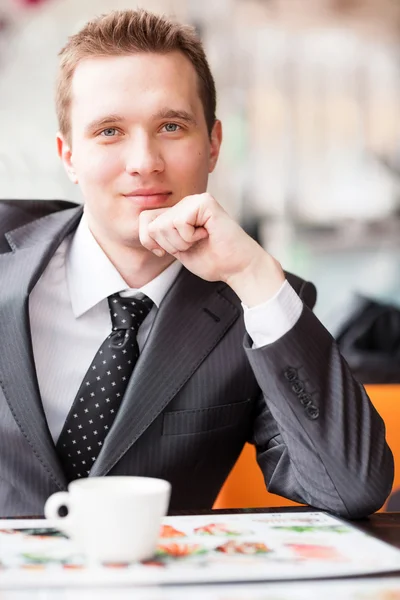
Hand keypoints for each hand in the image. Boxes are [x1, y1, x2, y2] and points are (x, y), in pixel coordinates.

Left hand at [139, 193, 284, 305]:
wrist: (238, 267)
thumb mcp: (177, 249)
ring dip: (180, 242)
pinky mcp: (204, 202)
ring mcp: (194, 200)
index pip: (144, 220)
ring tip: (200, 240)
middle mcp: (185, 203)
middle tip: (190, 245)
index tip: (165, 252)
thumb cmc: (213, 261)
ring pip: (163, 224)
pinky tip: (206, 234)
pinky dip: (190, 236)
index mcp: (177, 213)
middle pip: (150, 223)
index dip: (149, 240)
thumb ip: (161, 237)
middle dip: (167, 244)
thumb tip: (143, 227)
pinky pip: (179, 222)